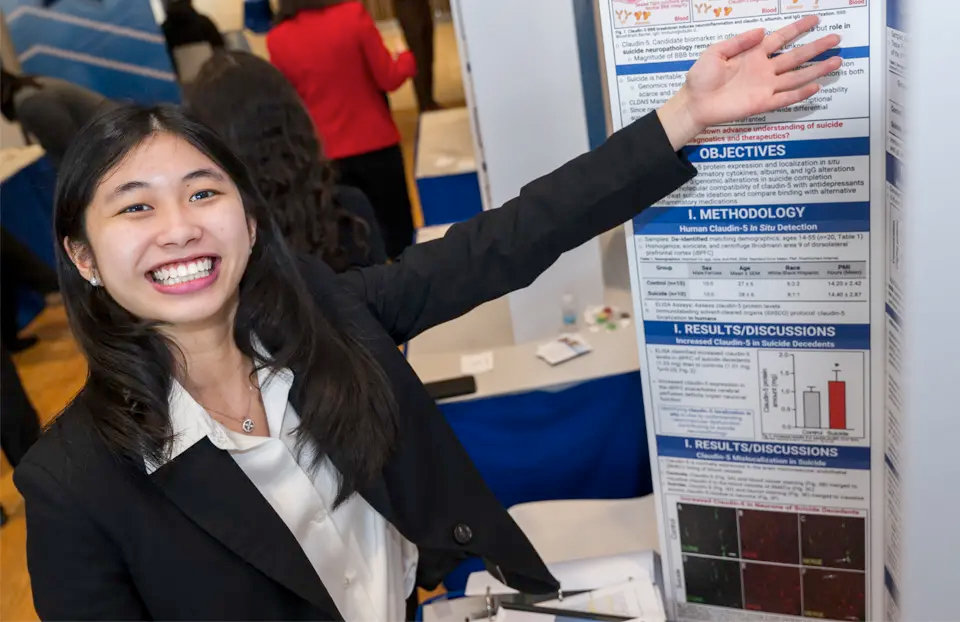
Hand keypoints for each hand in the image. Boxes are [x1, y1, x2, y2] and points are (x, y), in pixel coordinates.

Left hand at [658, 15, 842, 149]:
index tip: (815, 19)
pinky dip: (800, 93)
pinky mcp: (762, 103)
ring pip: (796, 76)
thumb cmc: (701, 77)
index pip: (781, 38)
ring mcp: (765, 87)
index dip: (798, 29)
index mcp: (754, 54)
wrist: (694, 103)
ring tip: (836, 62)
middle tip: (836, 39)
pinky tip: (815, 87)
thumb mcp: (716, 52)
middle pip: (795, 56)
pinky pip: (785, 98)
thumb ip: (739, 42)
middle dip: (816, 48)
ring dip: (816, 70)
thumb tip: (762, 30)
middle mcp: (764, 69)